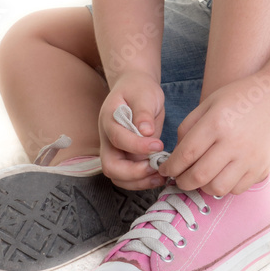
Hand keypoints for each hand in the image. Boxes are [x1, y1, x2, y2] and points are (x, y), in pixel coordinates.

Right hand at [98, 73, 166, 190]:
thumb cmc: (139, 89)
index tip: (158, 145)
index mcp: (109, 119)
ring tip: (161, 175)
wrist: (135, 89)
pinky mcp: (126, 158)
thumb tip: (145, 131)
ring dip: (139, 181)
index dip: (137, 146)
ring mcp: (115, 150)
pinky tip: (160, 175)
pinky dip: (143, 181)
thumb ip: (143, 111)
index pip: (118, 139)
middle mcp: (108, 139)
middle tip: (156, 167)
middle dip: (134, 173)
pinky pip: (129, 177)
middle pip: (111, 167)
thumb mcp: (143, 93)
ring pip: (118, 177)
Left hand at [157, 74, 269, 196]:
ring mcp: (248, 157)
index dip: (170, 166)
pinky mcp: (261, 167)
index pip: (186, 154)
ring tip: (200, 177)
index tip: (164, 169)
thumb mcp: (210, 102)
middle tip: (178, 178)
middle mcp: (232, 143)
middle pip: (199, 176)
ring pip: (217, 188)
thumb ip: (189, 126)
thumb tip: (177, 153)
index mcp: (216, 123)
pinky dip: (224, 187)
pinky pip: (237, 189)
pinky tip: (220, 175)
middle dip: (182, 182)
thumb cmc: (241, 96)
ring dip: (203, 187)